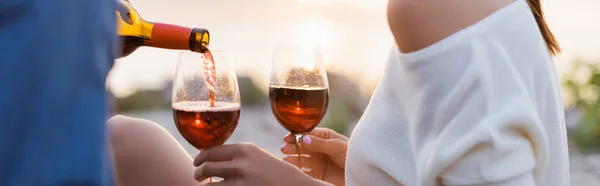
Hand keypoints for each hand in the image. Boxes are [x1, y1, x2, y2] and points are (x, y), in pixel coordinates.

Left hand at [193, 143, 330, 185]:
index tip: (197, 162)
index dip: (200, 157)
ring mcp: (240, 182)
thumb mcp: (259, 157)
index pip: (211, 151)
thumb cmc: (278, 173)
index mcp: (244, 149)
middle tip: (197, 177)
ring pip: (209, 185)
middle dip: (198, 173)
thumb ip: (240, 155)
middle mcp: (240, 163)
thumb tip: (215, 158)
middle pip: (206, 167)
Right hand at [281, 128, 347, 185]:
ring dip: (292, 158)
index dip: (297, 135)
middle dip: (292, 146)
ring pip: (300, 159)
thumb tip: (303, 138)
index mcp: (325, 137)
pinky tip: (292, 168)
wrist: (363, 173)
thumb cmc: (353, 155)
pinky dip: (297, 170)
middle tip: (285, 148)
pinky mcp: (317, 174)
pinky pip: (304, 172)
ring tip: (286, 159)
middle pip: (301, 146)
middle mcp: (319, 148)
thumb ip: (320, 143)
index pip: (307, 134)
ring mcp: (317, 161)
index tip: (288, 137)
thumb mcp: (338, 146)